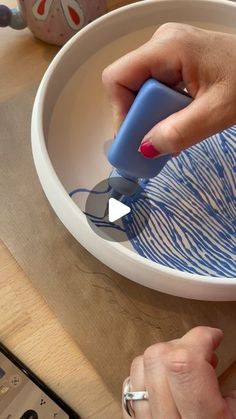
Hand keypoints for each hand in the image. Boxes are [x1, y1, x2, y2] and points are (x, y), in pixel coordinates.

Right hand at [103, 24, 235, 156]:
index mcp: (168, 47)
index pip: (118, 78)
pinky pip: (154, 90)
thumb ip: (180, 133)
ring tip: (175, 131)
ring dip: (153, 117)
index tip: (134, 137)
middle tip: (158, 140)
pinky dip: (162, 111)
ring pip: (141, 91)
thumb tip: (146, 148)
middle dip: (141, 118)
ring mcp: (167, 51)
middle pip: (129, 87)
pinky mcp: (174, 62)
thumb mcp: (216, 113)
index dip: (119, 111)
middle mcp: (162, 44)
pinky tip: (179, 121)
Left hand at [123, 327, 235, 417]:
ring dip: (163, 357)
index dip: (200, 338)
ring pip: (139, 367)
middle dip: (183, 345)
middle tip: (202, 355)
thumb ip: (231, 387)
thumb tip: (215, 351)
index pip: (184, 363)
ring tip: (185, 367)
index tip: (213, 336)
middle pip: (157, 358)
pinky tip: (166, 382)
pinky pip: (130, 386)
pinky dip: (147, 374)